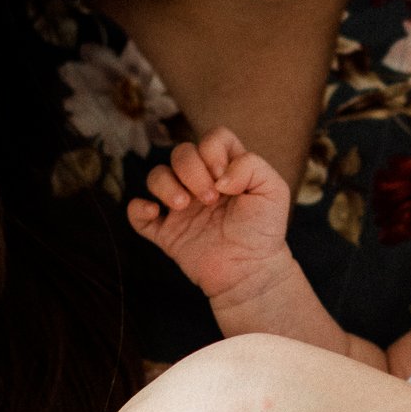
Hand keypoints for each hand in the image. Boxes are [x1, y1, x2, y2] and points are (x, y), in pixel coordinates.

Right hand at [126, 128, 289, 299]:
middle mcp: (200, 183)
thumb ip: (251, 166)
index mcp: (225, 169)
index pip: (211, 139)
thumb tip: (218, 175)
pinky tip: (154, 213)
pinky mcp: (166, 232)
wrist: (251, 272)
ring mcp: (180, 207)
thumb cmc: (264, 231)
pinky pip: (136, 212)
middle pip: (181, 153)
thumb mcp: (274, 190)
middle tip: (210, 200)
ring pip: (156, 176)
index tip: (224, 179)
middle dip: (192, 171)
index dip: (212, 151)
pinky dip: (137, 208)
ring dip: (166, 185)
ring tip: (184, 207)